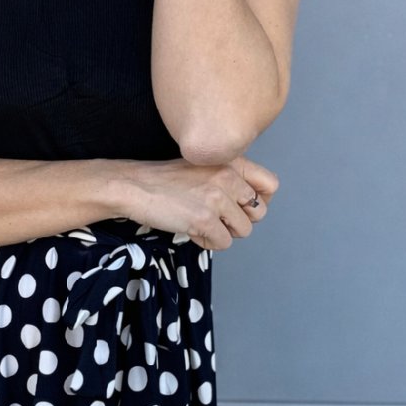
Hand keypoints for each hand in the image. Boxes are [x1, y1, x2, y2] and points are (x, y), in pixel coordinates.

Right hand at [121, 153, 279, 250]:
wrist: (134, 186)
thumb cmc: (165, 180)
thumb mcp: (203, 166)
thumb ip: (229, 178)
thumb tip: (253, 203)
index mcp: (230, 162)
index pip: (271, 185)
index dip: (261, 201)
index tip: (244, 207)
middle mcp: (228, 177)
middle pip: (259, 213)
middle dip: (240, 220)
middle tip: (218, 218)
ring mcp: (217, 198)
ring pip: (243, 231)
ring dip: (223, 233)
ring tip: (202, 224)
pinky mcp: (205, 219)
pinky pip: (223, 243)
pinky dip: (208, 243)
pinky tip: (192, 231)